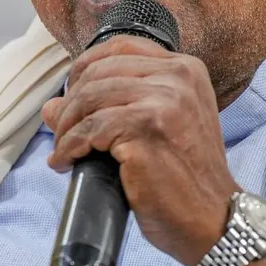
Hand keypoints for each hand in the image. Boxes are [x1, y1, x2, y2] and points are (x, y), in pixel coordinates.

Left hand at [41, 36, 239, 265]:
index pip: (120, 47)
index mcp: (185, 69)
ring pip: (89, 98)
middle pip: (99, 72)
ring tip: (64, 149)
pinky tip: (65, 162)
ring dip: (66, 127)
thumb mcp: (159, 127)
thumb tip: (52, 106)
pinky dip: (69, 147)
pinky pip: (89, 130)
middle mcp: (177, 77)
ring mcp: (163, 102)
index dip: (86, 67)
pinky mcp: (146, 129)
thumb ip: (113, 105)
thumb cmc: (187, 176)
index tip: (71, 93)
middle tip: (62, 129)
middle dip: (70, 101)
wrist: (213, 218)